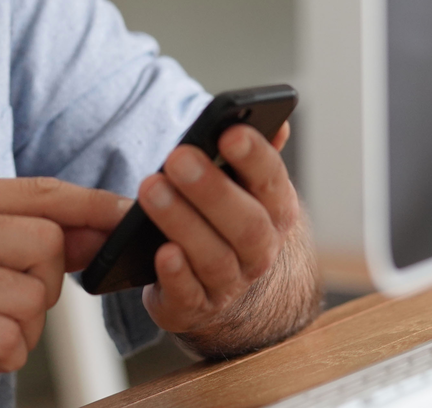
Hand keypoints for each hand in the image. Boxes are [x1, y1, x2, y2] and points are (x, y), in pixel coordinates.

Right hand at [0, 177, 129, 407]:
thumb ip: (35, 238)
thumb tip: (105, 223)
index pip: (40, 192)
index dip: (90, 205)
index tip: (125, 215)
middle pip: (47, 242)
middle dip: (47, 287)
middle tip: (10, 309)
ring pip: (32, 296)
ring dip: (24, 331)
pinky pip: (8, 336)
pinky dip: (5, 357)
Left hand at [137, 122, 318, 353]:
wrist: (214, 286)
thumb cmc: (223, 220)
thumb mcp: (242, 187)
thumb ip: (254, 155)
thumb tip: (279, 123)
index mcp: (275, 211)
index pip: (272, 181)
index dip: (254, 157)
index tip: (229, 132)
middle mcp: (260, 250)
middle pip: (246, 223)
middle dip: (211, 189)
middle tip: (177, 157)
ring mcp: (230, 284)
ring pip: (214, 258)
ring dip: (182, 222)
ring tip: (151, 189)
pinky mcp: (194, 307)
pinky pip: (188, 295)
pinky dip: (176, 275)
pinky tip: (162, 252)